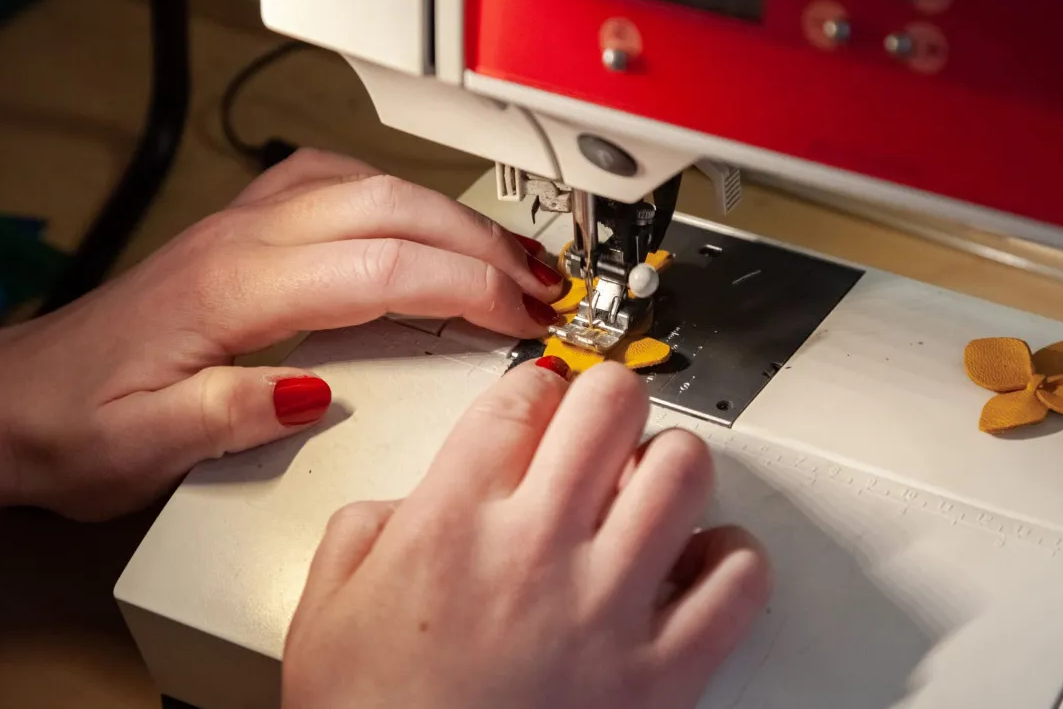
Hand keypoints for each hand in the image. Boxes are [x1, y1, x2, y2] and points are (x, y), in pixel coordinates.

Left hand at [0, 149, 564, 519]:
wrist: (17, 399)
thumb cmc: (77, 424)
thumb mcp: (142, 446)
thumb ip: (228, 412)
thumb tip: (316, 392)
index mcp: (229, 289)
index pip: (378, 268)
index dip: (464, 287)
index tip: (521, 316)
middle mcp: (243, 240)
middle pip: (391, 207)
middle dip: (481, 244)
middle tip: (543, 287)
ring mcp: (245, 224)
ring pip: (372, 183)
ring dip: (451, 215)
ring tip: (510, 256)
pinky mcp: (246, 229)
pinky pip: (339, 182)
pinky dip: (402, 196)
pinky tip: (425, 222)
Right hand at [283, 361, 770, 708]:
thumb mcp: (325, 613)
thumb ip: (365, 529)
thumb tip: (415, 500)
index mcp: (452, 524)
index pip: (523, 396)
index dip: (536, 388)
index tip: (539, 405)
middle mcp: (537, 550)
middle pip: (611, 404)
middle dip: (607, 401)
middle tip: (601, 428)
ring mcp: (607, 608)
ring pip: (683, 471)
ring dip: (669, 466)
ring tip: (648, 490)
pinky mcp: (663, 674)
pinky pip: (737, 581)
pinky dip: (730, 558)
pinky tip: (698, 564)